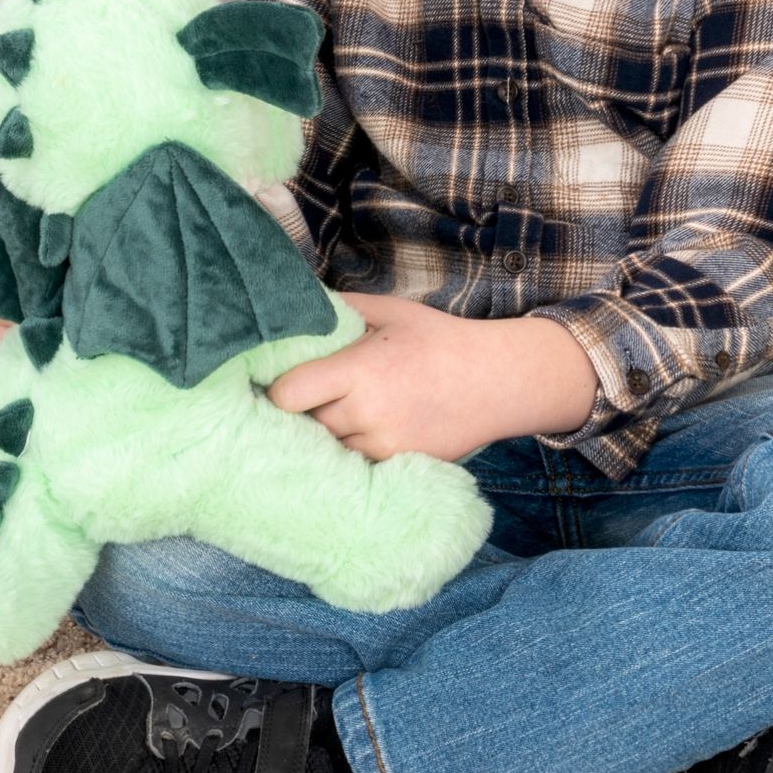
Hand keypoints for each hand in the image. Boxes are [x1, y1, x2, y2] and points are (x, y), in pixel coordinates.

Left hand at [264, 291, 600, 461]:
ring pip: (327, 451)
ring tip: (331, 416)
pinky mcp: (397, 466)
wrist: (496, 381)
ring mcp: (382, 447)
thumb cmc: (439, 340)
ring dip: (323, 437)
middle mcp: (367, 415)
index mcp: (359, 370)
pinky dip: (349, 453)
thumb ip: (340, 309)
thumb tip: (295, 305)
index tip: (277, 382)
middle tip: (299, 401)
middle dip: (298, 415)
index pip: (288, 395)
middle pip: (303, 427)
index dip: (275, 390)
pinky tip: (355, 435)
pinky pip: (354, 466)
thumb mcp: (390, 312)